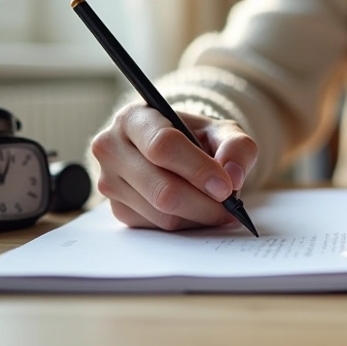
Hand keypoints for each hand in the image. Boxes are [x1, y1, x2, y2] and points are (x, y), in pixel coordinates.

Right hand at [91, 102, 257, 230]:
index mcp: (134, 118)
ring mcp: (109, 182)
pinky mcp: (118, 210)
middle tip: (230, 206)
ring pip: (162, 214)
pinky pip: (157, 227)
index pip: (163, 146)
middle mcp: (112, 149)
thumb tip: (233, 176)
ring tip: (217, 205)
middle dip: (204, 203)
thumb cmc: (194, 137)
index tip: (226, 186)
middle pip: (163, 189)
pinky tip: (195, 208)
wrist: (173, 151)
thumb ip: (237, 146)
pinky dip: (185, 223)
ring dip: (198, 216)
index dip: (198, 170)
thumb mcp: (221, 131)